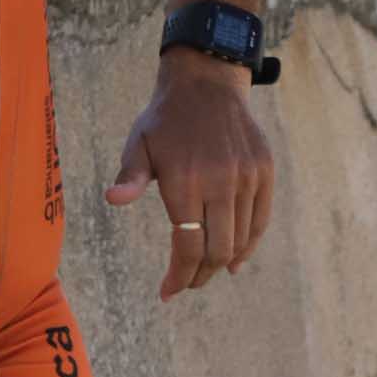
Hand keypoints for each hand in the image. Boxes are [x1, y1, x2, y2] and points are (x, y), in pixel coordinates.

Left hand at [105, 47, 274, 299]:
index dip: (179, 276)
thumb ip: (130, 175)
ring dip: (222, 264)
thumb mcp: (139, 143)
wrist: (208, 84)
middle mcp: (220, 181)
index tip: (168, 292)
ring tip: (205, 273)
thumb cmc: (165, 120)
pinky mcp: (264, 172)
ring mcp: (246, 177)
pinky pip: (259, 220)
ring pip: (239, 240)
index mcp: (185, 180)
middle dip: (199, 276)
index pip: (188, 246)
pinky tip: (235, 261)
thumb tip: (112, 199)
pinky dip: (248, 245)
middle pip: (216, 250)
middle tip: (186, 283)